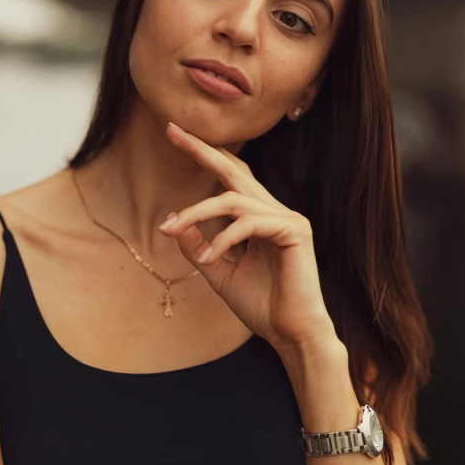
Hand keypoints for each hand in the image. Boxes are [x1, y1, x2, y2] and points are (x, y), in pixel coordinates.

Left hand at [159, 122, 339, 349]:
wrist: (290, 335)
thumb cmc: (261, 305)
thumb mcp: (218, 271)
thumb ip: (198, 246)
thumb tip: (172, 221)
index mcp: (258, 217)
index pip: (230, 178)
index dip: (205, 155)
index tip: (175, 135)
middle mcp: (273, 211)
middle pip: (234, 170)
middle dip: (202, 149)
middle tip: (172, 130)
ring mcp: (286, 218)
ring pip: (232, 199)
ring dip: (196, 213)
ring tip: (170, 230)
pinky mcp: (294, 230)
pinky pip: (248, 223)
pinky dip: (223, 239)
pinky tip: (209, 259)